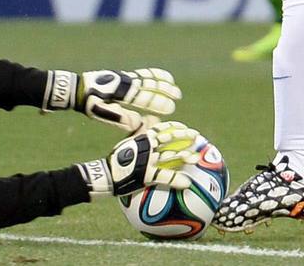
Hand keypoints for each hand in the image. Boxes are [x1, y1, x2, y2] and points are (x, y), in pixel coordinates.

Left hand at [42, 68, 181, 131]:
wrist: (78, 88)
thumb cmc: (90, 105)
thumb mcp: (102, 114)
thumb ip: (120, 118)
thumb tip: (139, 123)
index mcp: (119, 93)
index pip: (143, 98)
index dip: (158, 103)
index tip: (171, 108)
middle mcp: (125, 82)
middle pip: (149, 85)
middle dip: (164, 91)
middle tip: (177, 96)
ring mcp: (125, 76)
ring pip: (148, 77)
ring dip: (162, 82)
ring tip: (174, 86)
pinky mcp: (125, 75)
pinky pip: (143, 74)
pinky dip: (155, 75)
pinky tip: (163, 77)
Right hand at [78, 121, 199, 199]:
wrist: (106, 174)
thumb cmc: (117, 159)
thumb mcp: (128, 142)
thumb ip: (139, 133)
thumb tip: (148, 121)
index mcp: (143, 138)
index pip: (161, 128)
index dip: (175, 127)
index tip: (186, 128)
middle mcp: (146, 146)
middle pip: (169, 139)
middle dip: (184, 136)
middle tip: (197, 137)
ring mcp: (147, 160)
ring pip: (168, 156)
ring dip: (183, 157)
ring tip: (195, 158)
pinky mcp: (145, 174)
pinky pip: (163, 177)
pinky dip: (175, 179)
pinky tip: (186, 183)